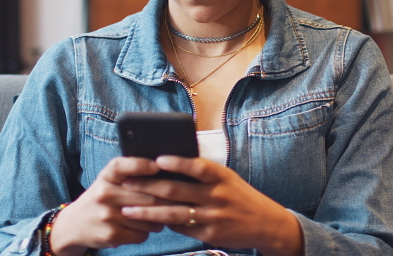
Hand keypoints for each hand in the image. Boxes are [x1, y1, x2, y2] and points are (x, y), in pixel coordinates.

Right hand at [49, 157, 170, 255]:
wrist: (74, 225)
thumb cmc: (101, 198)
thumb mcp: (108, 181)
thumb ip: (130, 174)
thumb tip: (165, 171)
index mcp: (105, 177)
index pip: (122, 165)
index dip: (141, 165)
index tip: (157, 166)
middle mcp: (104, 194)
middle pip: (146, 195)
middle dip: (166, 199)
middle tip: (178, 199)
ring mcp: (107, 216)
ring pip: (148, 217)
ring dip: (160, 217)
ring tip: (161, 214)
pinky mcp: (111, 235)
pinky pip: (142, 234)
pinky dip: (148, 231)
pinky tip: (145, 227)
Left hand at [120, 156, 303, 255]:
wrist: (265, 223)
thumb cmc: (240, 196)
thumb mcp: (227, 178)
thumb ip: (204, 172)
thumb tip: (170, 164)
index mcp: (221, 177)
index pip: (197, 166)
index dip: (177, 163)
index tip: (156, 160)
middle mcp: (217, 196)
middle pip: (177, 190)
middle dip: (148, 187)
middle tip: (127, 183)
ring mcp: (212, 216)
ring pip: (173, 213)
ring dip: (147, 211)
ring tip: (127, 209)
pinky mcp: (209, 234)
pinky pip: (181, 228)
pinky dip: (164, 224)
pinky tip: (148, 222)